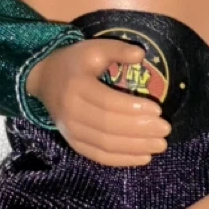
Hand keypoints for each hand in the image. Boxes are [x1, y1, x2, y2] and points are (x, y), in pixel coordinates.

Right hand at [26, 38, 169, 165]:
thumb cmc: (74, 63)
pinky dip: (123, 160)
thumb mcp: (93, 49)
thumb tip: (141, 54)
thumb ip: (117, 49)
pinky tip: (144, 157)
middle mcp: (70, 111)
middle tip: (165, 129)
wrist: (43, 80)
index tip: (158, 110)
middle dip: (140, 130)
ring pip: (105, 144)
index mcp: (76, 86)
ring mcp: (70, 130)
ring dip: (135, 147)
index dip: (133, 108)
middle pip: (108, 126)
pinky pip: (99, 156)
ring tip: (160, 144)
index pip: (107, 102)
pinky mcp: (73, 143)